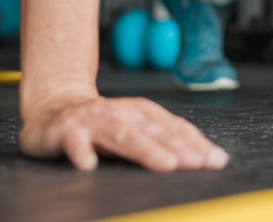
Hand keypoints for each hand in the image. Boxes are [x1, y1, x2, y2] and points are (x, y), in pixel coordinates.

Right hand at [20, 92, 230, 170]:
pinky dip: (82, 151)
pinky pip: (75, 141)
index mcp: (143, 113)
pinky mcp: (68, 130)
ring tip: (165, 164)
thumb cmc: (103, 124)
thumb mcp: (135, 128)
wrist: (56, 107)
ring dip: (145, 149)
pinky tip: (89, 165)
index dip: (196, 144)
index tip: (216, 160)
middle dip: (179, 148)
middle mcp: (123, 114)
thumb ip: (162, 141)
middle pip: (155, 132)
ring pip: (123, 135)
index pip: (175, 129)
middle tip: (198, 163)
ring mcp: (96, 121)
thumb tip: (203, 158)